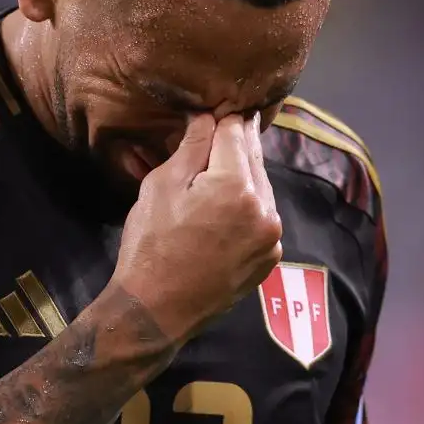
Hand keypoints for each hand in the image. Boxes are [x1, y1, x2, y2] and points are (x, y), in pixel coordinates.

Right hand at [113, 113, 283, 342]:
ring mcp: (272, 236)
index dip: (221, 120)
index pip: (236, 131)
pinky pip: (262, 217)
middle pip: (253, 158)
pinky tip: (225, 209)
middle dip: (235, 144)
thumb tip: (208, 117)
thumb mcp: (162, 186)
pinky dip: (249, 206)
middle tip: (222, 129)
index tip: (212, 114)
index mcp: (237, 185)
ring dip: (244, 176)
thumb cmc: (151, 245)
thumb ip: (192, 146)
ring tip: (219, 172)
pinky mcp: (270, 258)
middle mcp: (265, 208)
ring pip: (261, 188)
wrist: (157, 310)